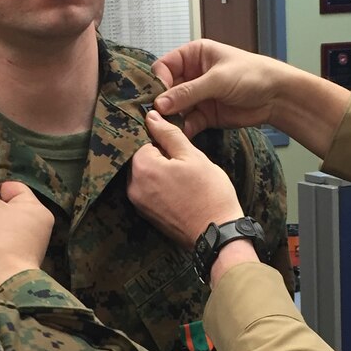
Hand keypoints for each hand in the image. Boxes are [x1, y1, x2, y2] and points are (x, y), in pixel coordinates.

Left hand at [128, 110, 242, 249]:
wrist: (217, 233)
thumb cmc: (209, 192)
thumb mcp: (192, 155)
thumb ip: (169, 134)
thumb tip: (151, 116)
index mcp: (142, 167)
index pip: (143, 140)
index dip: (162, 139)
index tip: (179, 146)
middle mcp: (133, 186)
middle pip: (141, 158)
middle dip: (160, 156)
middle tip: (185, 163)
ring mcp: (138, 203)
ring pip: (145, 175)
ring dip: (161, 172)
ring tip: (184, 178)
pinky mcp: (146, 215)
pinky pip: (149, 191)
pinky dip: (161, 187)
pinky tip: (180, 190)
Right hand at [151, 40, 285, 137]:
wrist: (277, 96)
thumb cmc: (252, 75)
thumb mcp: (218, 79)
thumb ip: (189, 92)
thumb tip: (160, 104)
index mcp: (193, 55)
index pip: (164, 67)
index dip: (158, 82)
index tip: (157, 98)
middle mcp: (192, 74)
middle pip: (166, 89)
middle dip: (161, 103)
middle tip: (156, 117)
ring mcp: (197, 96)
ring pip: (174, 108)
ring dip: (171, 118)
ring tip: (166, 128)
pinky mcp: (204, 114)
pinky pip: (187, 122)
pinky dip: (183, 128)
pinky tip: (181, 133)